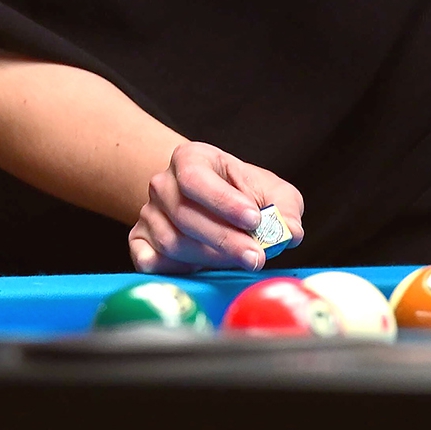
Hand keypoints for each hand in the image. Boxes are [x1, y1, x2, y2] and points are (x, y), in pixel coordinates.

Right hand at [128, 142, 304, 273]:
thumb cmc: (243, 194)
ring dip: (208, 257)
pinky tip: (198, 270)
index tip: (254, 220)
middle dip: (224, 240)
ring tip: (240, 262)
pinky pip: (148, 259)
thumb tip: (290, 233)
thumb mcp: (270, 191)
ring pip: (172, 241)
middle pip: (185, 215)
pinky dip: (172, 268)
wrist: (208, 201)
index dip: (224, 201)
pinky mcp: (139, 240)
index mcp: (190, 159)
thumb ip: (285, 208)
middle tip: (256, 258)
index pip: (196, 178)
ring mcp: (148, 213)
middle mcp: (162, 183)